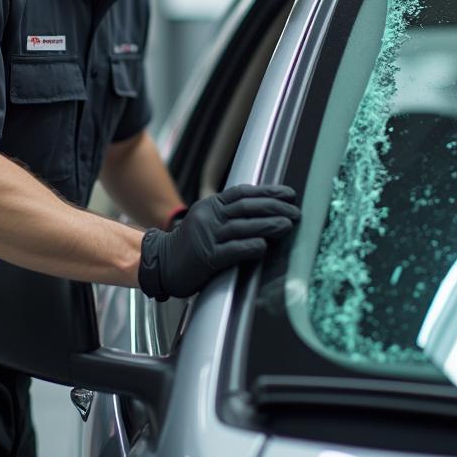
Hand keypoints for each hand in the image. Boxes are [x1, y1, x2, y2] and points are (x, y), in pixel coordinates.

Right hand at [138, 184, 299, 300]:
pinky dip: (251, 246)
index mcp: (211, 205)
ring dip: (269, 225)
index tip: (288, 194)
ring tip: (287, 224)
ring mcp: (208, 236)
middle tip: (295, 211)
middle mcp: (209, 216)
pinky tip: (264, 246)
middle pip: (247, 207)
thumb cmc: (189, 246)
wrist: (160, 264)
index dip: (268, 192)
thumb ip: (229, 215)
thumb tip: (263, 212)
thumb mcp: (206, 221)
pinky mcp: (207, 256)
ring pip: (243, 226)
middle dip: (275, 207)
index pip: (243, 193)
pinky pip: (233, 249)